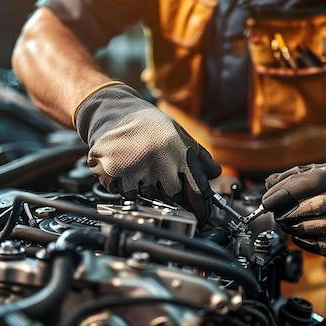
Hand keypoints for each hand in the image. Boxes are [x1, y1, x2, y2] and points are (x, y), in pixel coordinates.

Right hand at [75, 84, 220, 219]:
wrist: (113, 111)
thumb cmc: (148, 124)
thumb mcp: (178, 133)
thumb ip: (198, 156)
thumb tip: (214, 174)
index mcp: (177, 148)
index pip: (196, 188)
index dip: (201, 204)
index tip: (202, 213)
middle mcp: (157, 158)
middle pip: (172, 196)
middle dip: (168, 191)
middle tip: (159, 174)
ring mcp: (134, 166)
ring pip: (147, 196)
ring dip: (145, 187)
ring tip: (139, 165)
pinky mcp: (112, 172)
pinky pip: (125, 193)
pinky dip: (124, 186)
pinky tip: (125, 168)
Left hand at [261, 160, 325, 259]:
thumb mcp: (324, 171)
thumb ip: (296, 175)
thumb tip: (270, 185)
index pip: (311, 180)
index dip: (285, 191)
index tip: (268, 200)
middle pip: (316, 206)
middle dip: (290, 212)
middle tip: (278, 214)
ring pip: (320, 229)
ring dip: (296, 228)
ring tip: (288, 224)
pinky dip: (307, 243)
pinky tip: (299, 236)